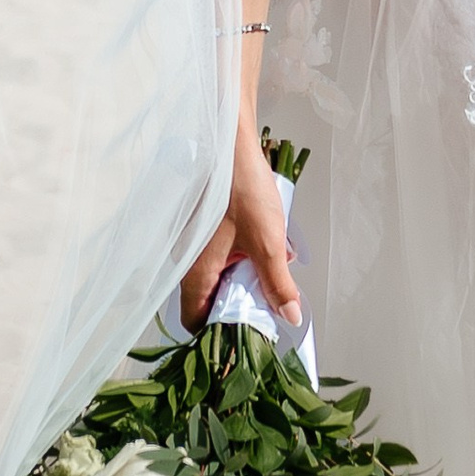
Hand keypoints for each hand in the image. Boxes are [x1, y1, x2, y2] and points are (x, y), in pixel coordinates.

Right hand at [178, 113, 301, 328]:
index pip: (195, 320)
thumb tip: (289, 316)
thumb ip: (277, 283)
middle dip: (237, 301)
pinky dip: (239, 256)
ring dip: (241, 276)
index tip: (244, 333)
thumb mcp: (268, 242)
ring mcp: (190, 243)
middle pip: (206, 299)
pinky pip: (217, 254)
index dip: (217, 332)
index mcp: (194, 272)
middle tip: (266, 298)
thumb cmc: (241, 189)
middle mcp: (185, 261)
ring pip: (215, 274)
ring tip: (271, 266)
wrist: (226, 142)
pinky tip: (262, 243)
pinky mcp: (200, 227)